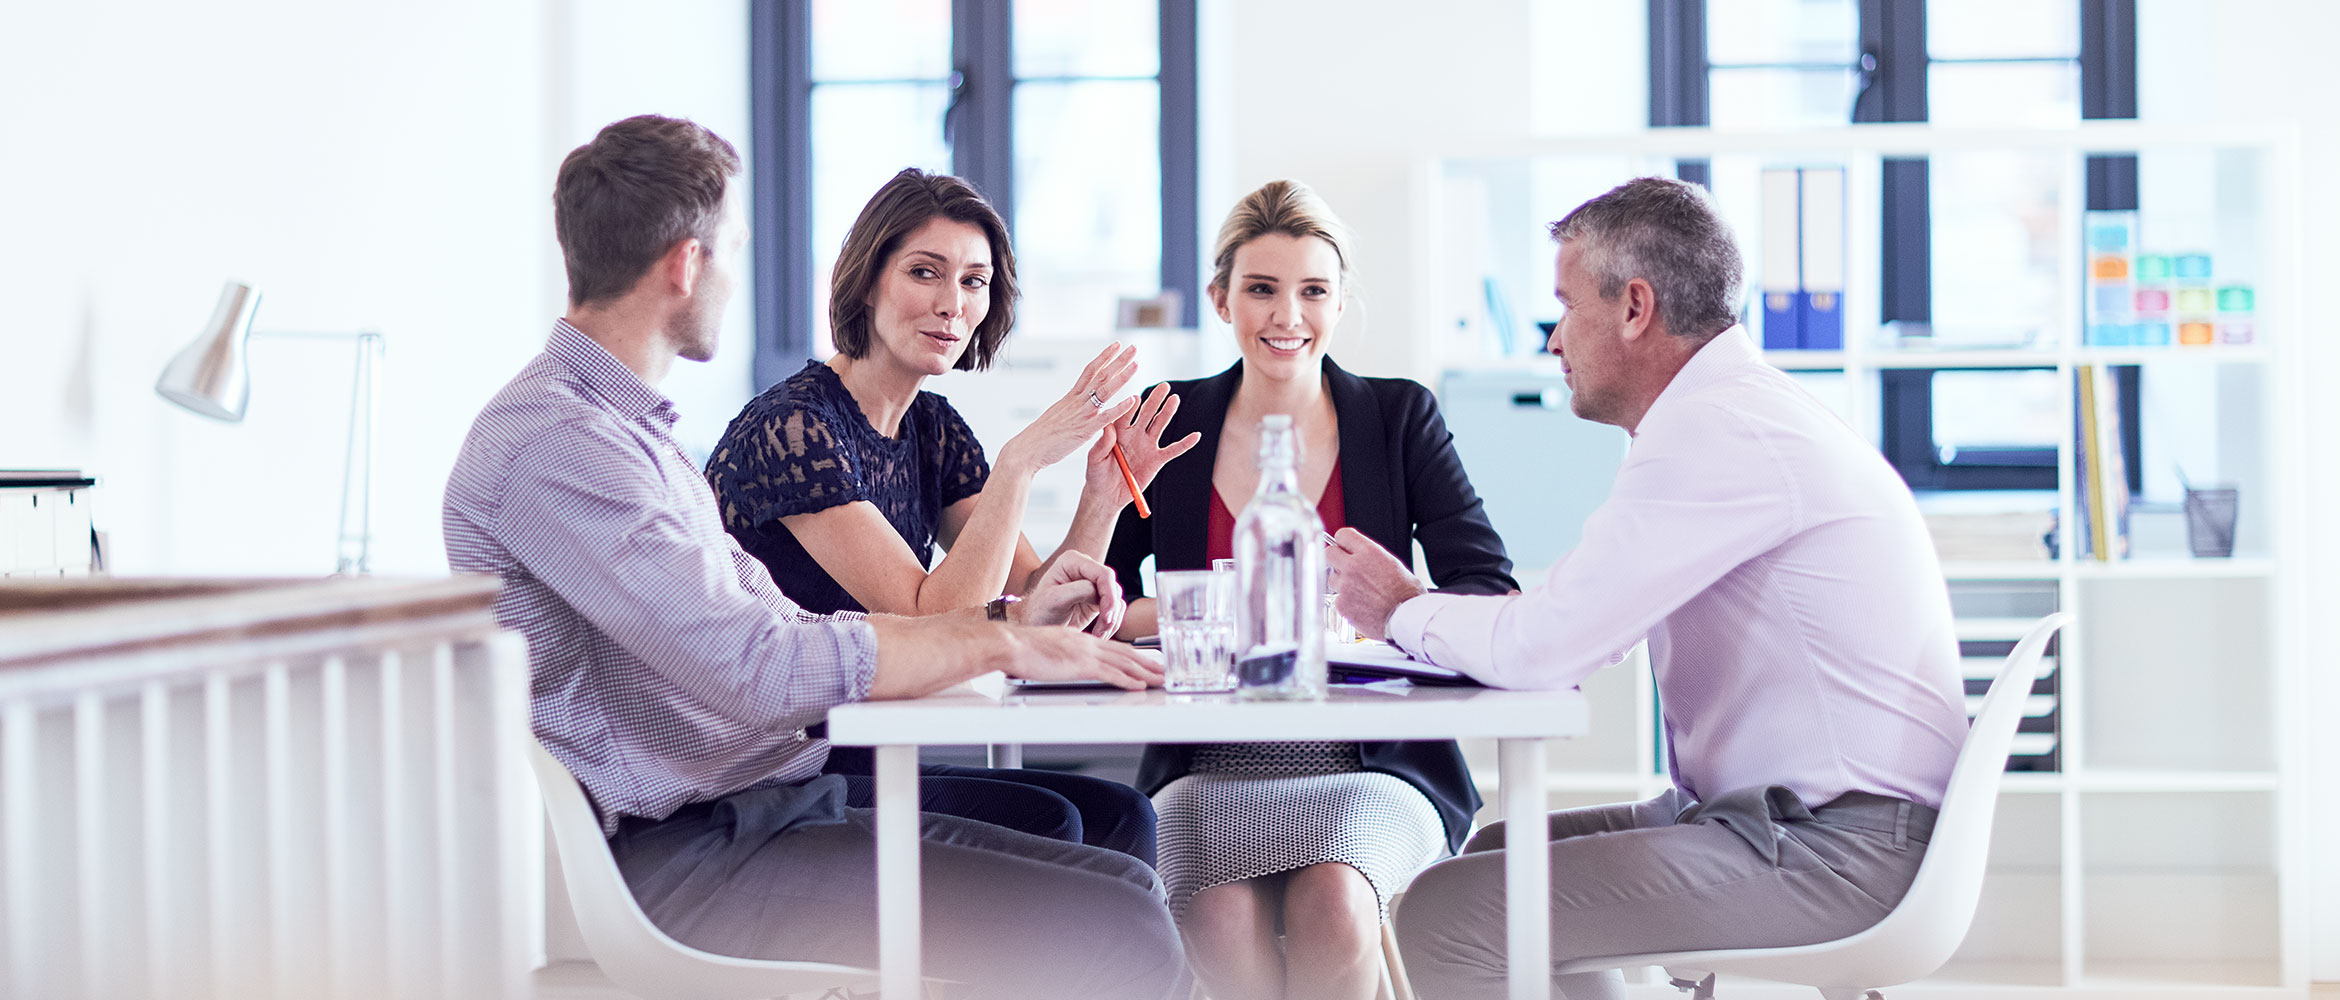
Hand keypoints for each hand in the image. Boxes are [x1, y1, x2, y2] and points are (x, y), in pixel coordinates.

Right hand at [997, 626, 1163, 690]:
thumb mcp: (1049, 649)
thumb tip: (1066, 664)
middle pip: (1125, 653)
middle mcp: (1087, 643)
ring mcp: (1085, 652)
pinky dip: (1127, 680)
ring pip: (1123, 662)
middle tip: (1164, 670)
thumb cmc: (1022, 650)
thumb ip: (1063, 656)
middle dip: (1147, 662)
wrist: (1010, 645)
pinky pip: (1110, 673)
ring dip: (1145, 672)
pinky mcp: (1080, 665)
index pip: (1113, 647)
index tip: (1146, 661)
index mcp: (1080, 639)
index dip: (1133, 654)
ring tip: (1160, 679)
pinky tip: (1138, 685)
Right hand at [998, 344, 1139, 475]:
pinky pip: (1105, 416)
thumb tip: (1075, 405)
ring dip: (1122, 376)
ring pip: (1105, 390)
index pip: (1090, 371)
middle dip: (1118, 360)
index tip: (1116, 346)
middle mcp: (1076, 401)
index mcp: (1070, 397)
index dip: (1103, 357)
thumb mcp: (1057, 416)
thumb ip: (1070, 409)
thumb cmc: (1040, 437)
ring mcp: (1081, 413)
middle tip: (1133, 348)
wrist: (1028, 449)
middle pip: (1100, 375)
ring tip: (1136, 364)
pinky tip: (1133, 399)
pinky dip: (1120, 407)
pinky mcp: (1085, 429)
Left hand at [1011, 550, 1127, 637]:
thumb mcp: (1054, 600)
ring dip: (1111, 620)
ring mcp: (1093, 583)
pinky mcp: (1099, 598)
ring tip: (1097, 635)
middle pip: (1113, 586)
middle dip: (1110, 611)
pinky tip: (1099, 634)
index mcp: (1072, 561)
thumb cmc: (1040, 611)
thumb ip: (1076, 590)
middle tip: (1100, 632)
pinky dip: (1111, 623)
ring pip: (1117, 599)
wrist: (1037, 625)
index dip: (1109, 595)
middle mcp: (1085, 568)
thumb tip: (1097, 591)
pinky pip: (1116, 608)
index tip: (1106, 617)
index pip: (1103, 574)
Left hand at [1083, 381, 1201, 505]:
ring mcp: (1147, 446)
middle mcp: (1134, 434)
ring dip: (1167, 413)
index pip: (1126, 413)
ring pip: (1159, 425)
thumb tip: (1108, 426)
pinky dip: (1184, 444)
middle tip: (1164, 386)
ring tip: (1175, 399)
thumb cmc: (1096, 475)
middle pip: (1147, 414)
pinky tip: (1195, 436)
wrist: (1106, 495)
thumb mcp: (1095, 459)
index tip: (1135, 398)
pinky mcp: (1156, 460)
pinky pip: (1173, 450)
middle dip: (1155, 400)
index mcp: (1118, 431)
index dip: (1131, 406)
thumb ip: (1102, 443)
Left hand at [1325, 527, 1425, 641]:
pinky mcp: (1341, 604)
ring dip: (1341, 582)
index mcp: (1368, 552)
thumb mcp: (1393, 564)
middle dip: (1336, 559)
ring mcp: (1344, 586)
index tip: (1345, 547)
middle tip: (1344, 567)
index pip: (1342, 535)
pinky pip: (1337, 598)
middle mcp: (1353, 566)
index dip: (1344, 542)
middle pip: (1329, 553)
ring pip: (1331, 578)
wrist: (1407, 618)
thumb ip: (1372, 556)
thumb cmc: (1407, 594)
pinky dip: (1346, 602)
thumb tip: (1363, 555)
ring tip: (1359, 591)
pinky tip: (1360, 605)